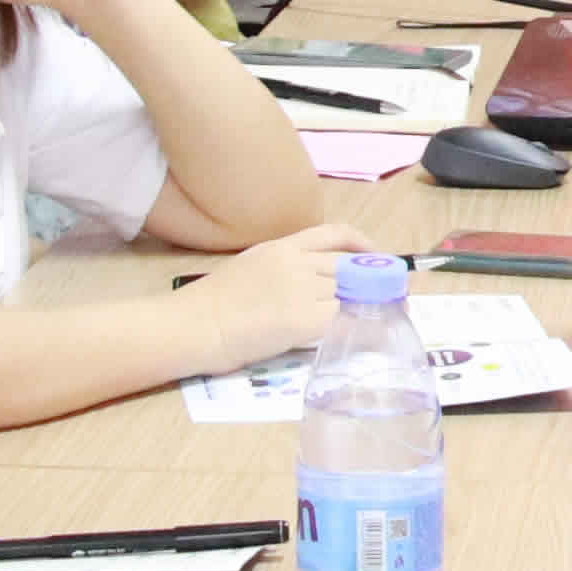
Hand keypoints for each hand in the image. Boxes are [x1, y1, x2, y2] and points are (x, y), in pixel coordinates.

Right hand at [186, 224, 367, 372]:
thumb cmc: (211, 304)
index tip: (376, 257)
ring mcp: (302, 289)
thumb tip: (314, 282)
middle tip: (376, 299)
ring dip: (352, 309)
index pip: (334, 234)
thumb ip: (284, 268)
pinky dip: (345, 327)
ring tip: (353, 323)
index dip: (362, 244)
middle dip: (366, 283)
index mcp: (281, 247)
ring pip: (346, 294)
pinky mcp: (304, 319)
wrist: (195, 325)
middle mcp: (296, 262)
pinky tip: (341, 337)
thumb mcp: (250, 267)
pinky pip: (339, 320)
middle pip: (348, 267)